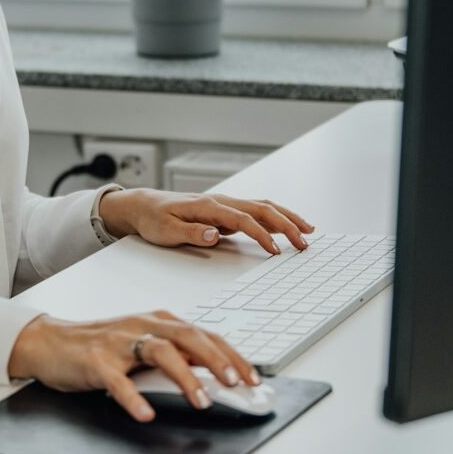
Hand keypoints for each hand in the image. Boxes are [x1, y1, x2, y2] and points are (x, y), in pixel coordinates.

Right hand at [7, 311, 261, 421]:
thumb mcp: (142, 345)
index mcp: (158, 321)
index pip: (204, 335)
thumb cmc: (99, 345)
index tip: (253, 377)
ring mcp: (119, 342)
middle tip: (236, 383)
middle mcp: (142, 326)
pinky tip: (146, 414)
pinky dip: (133, 398)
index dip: (232, 355)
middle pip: (188, 337)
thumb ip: (174, 356)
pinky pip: (118, 381)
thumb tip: (213, 376)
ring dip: (184, 376)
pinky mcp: (96, 361)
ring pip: (159, 352)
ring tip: (201, 400)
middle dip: (216, 360)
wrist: (50, 342)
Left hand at [99, 187, 313, 255]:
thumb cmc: (154, 219)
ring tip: (308, 231)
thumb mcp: (166, 231)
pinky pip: (257, 212)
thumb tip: (216, 234)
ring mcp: (225, 205)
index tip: (277, 251)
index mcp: (209, 206)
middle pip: (262, 209)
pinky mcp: (226, 211)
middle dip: (287, 225)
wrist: (144, 206)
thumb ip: (192, 233)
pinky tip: (288, 227)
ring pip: (263, 207)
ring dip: (287, 217)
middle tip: (305, 243)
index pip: (243, 220)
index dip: (262, 235)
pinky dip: (276, 218)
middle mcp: (221, 202)